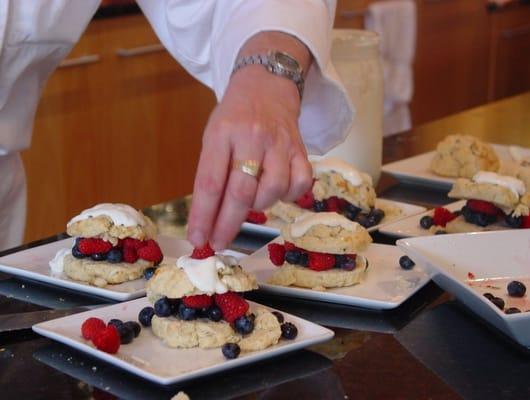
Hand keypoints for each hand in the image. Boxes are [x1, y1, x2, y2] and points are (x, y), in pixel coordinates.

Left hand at [187, 64, 312, 249]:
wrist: (267, 85)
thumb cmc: (234, 116)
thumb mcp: (214, 136)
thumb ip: (212, 173)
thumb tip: (208, 220)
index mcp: (222, 133)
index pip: (211, 183)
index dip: (204, 216)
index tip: (197, 239)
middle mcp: (252, 138)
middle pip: (241, 193)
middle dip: (227, 225)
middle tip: (217, 244)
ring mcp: (280, 143)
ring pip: (272, 191)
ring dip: (259, 207)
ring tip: (251, 201)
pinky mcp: (301, 149)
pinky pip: (300, 184)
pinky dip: (288, 196)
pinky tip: (277, 191)